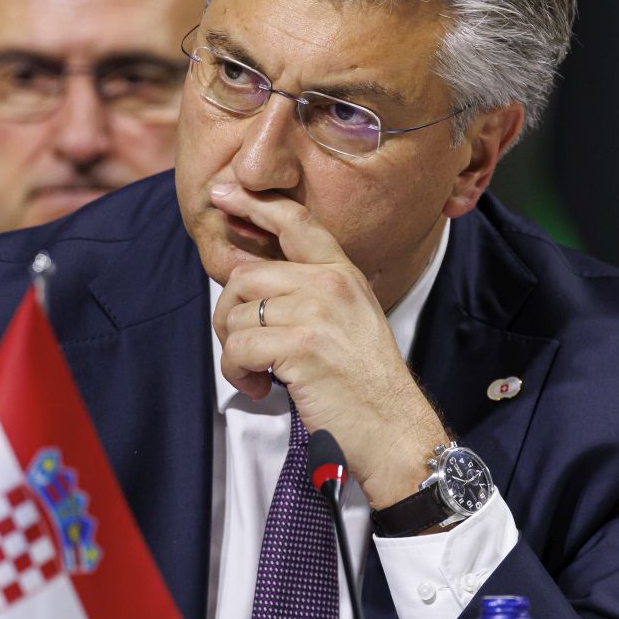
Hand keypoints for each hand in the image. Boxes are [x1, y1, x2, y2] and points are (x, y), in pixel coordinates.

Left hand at [210, 183, 447, 507]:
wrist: (394, 427)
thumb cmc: (367, 383)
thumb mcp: (350, 320)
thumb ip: (312, 293)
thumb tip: (253, 284)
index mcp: (342, 274)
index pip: (295, 221)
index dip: (254, 203)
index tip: (224, 192)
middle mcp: (330, 285)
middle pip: (245, 276)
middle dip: (228, 316)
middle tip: (242, 349)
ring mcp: (317, 313)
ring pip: (236, 315)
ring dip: (234, 353)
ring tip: (258, 375)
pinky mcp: (301, 347)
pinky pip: (238, 349)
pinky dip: (238, 374)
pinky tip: (260, 388)